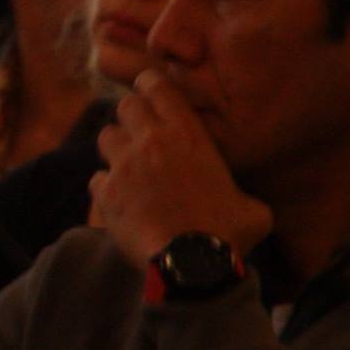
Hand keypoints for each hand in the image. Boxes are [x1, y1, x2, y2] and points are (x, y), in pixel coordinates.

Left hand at [91, 69, 273, 266]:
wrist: (191, 263)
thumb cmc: (227, 233)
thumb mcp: (252, 208)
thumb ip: (241, 195)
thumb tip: (245, 205)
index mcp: (188, 134)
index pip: (159, 87)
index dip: (151, 85)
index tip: (149, 89)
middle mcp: (151, 141)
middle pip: (126, 105)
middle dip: (131, 115)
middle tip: (139, 131)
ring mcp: (124, 165)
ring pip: (106, 136)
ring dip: (115, 147)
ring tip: (127, 165)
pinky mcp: (106, 192)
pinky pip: (97, 179)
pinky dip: (106, 187)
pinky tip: (118, 201)